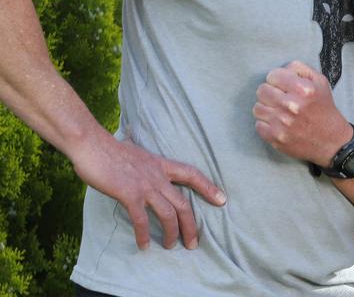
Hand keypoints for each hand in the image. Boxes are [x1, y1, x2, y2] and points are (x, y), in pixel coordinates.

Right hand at [71, 131, 225, 250]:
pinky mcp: (129, 194)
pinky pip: (141, 219)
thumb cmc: (110, 149)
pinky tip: (143, 245)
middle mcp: (158, 176)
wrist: (92, 145)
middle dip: (191, 226)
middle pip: (183, 204)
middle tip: (193, 244)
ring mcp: (145, 186)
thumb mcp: (137, 151)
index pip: (192, 174)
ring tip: (170, 246)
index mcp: (161, 165)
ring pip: (168, 213)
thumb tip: (140, 147)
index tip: (222, 200)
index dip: (209, 187)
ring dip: (171, 233)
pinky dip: (143, 234)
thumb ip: (144, 159)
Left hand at [253, 60, 350, 164]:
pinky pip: (258, 124)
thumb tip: (281, 69)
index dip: (277, 79)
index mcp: (304, 89)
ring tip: (279, 111)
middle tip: (280, 98)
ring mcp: (282, 123)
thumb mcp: (320, 82)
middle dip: (270, 92)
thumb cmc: (324, 109)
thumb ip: (300, 69)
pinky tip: (278, 123)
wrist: (331, 141)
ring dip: (267, 108)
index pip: (273, 75)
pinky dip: (266, 124)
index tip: (282, 85)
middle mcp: (292, 105)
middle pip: (262, 90)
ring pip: (258, 107)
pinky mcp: (276, 137)